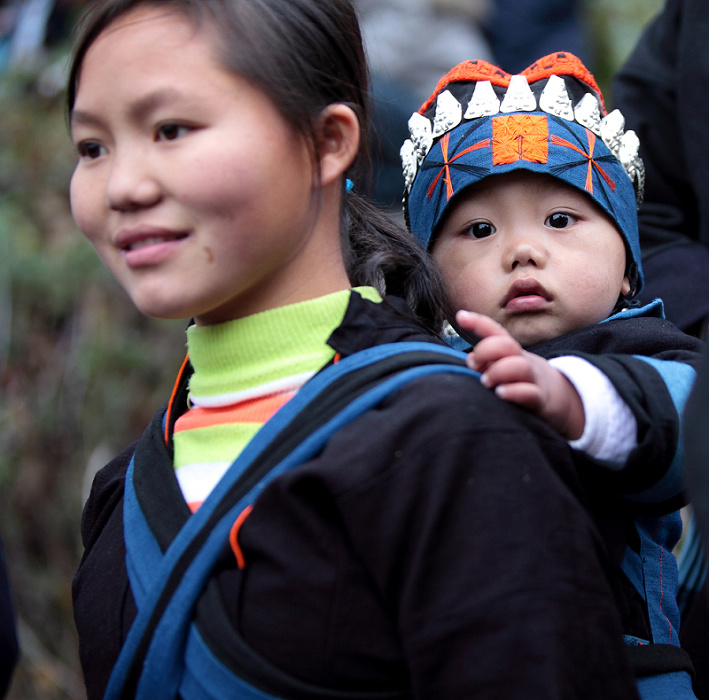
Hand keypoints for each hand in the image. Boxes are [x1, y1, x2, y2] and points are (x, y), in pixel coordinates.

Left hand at [456, 310, 584, 439]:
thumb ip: (486, 363)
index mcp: (511, 353)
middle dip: (485, 351)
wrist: (562, 400)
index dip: (478, 322)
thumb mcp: (506, 367)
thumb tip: (469, 361)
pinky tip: (501, 393)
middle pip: (506, 345)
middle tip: (474, 366)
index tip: (461, 316)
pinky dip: (514, 392)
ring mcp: (533, 380)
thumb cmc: (524, 382)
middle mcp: (522, 362)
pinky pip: (530, 393)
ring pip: (518, 366)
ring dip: (497, 371)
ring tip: (486, 382)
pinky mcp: (540, 400)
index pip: (495, 332)